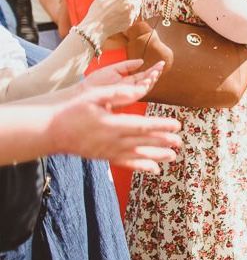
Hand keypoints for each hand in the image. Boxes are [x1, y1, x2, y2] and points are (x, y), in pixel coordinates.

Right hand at [48, 84, 180, 173]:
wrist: (53, 132)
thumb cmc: (74, 110)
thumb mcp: (94, 95)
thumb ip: (118, 93)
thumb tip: (138, 90)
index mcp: (112, 124)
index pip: (142, 125)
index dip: (161, 126)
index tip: (176, 125)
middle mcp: (113, 141)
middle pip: (143, 141)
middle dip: (163, 141)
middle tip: (180, 141)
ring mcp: (109, 151)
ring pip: (138, 154)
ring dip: (156, 155)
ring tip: (173, 156)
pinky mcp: (105, 157)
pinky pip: (126, 163)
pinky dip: (141, 166)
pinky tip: (154, 169)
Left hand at [79, 59, 163, 95]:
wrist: (84, 92)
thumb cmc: (94, 83)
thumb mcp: (112, 69)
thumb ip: (127, 65)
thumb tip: (141, 61)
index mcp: (126, 82)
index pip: (143, 76)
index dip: (152, 70)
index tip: (160, 63)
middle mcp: (129, 89)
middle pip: (147, 82)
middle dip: (155, 74)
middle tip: (161, 65)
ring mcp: (128, 94)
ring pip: (146, 88)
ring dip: (153, 79)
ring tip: (157, 71)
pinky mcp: (126, 98)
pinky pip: (140, 92)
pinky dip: (146, 85)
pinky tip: (150, 78)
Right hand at [82, 0, 141, 40]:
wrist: (95, 28)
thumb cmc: (97, 11)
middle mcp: (131, 6)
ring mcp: (131, 15)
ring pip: (138, 7)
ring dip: (133, 5)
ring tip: (123, 6)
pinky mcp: (130, 23)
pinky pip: (134, 16)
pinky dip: (131, 14)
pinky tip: (121, 14)